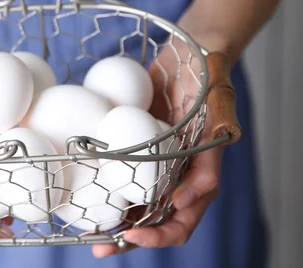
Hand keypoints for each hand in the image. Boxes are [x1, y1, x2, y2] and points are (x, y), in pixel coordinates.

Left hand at [92, 42, 224, 257]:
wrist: (185, 55)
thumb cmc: (208, 76)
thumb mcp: (219, 101)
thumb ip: (218, 132)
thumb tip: (204, 174)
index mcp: (199, 175)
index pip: (184, 219)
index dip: (161, 234)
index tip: (134, 234)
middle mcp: (175, 176)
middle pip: (154, 222)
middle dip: (128, 239)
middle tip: (100, 246)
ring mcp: (153, 165)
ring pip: (132, 205)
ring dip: (111, 223)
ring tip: (86, 233)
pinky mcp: (133, 149)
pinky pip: (118, 175)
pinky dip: (103, 190)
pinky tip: (83, 194)